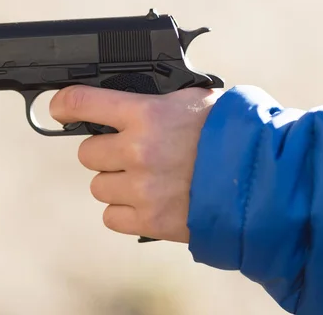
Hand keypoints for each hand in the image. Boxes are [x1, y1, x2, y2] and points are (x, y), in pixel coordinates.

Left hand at [50, 85, 222, 242]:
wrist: (262, 178)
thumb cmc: (230, 133)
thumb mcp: (192, 100)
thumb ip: (152, 101)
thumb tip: (120, 103)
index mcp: (146, 114)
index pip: (83, 103)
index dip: (64, 104)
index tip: (59, 108)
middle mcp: (138, 151)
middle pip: (86, 152)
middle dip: (104, 152)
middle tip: (130, 152)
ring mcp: (142, 188)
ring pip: (98, 186)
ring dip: (115, 183)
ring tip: (146, 179)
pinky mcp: (149, 221)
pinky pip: (111, 217)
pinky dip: (124, 211)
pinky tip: (146, 202)